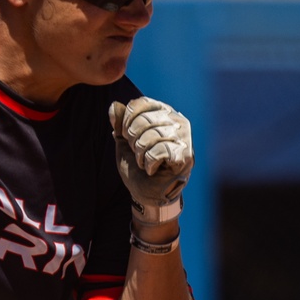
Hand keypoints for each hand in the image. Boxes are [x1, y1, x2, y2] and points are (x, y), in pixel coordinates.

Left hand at [109, 97, 192, 226]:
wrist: (146, 194)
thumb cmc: (138, 168)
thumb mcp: (124, 143)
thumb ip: (120, 123)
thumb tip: (114, 106)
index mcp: (164, 113)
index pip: (141, 104)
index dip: (127, 121)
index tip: (127, 137)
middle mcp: (177, 121)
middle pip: (144, 120)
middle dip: (133, 141)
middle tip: (139, 154)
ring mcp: (184, 137)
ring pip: (151, 136)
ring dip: (141, 154)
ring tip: (145, 162)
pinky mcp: (185, 155)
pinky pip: (159, 151)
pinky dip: (149, 163)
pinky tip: (153, 169)